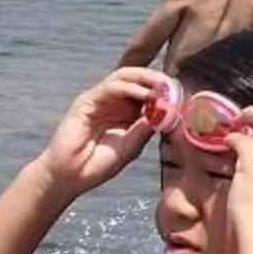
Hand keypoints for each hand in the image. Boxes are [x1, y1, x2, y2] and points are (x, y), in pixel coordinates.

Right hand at [36, 69, 165, 197]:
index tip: (182, 96)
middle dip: (157, 78)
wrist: (70, 177)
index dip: (165, 91)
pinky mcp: (86, 101)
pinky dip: (129, 87)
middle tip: (173, 84)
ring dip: (146, 78)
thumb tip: (166, 112)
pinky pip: (110, 87)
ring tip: (162, 86)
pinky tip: (145, 95)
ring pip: (124, 76)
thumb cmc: (98, 164)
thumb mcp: (130, 148)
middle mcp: (114, 102)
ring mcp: (100, 100)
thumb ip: (145, 129)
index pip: (148, 92)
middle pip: (137, 78)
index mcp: (127, 113)